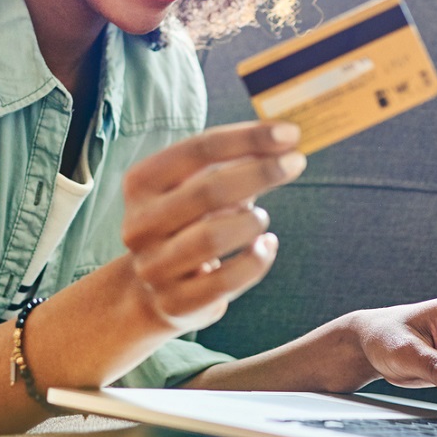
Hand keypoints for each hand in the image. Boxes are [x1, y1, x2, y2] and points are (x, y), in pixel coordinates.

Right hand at [119, 121, 305, 333]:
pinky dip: (256, 260)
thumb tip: (285, 139)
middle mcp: (140, 224)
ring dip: (251, 222)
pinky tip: (266, 246)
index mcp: (141, 184)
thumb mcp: (196, 188)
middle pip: (207, 191)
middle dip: (260, 173)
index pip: (198, 150)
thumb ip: (232, 163)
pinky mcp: (175, 302)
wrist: (150, 290)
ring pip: (213, 238)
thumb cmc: (187, 225)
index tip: (289, 133)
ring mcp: (153, 267)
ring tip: (261, 218)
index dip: (247, 138)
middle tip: (296, 162)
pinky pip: (226, 281)